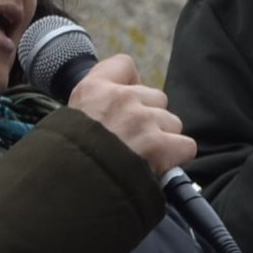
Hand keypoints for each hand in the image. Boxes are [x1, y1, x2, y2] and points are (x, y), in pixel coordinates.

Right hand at [68, 57, 196, 176]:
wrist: (73, 187)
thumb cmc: (68, 159)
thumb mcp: (67, 121)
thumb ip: (91, 106)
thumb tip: (113, 111)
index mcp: (94, 89)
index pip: (124, 65)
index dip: (131, 84)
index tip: (127, 102)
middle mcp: (121, 99)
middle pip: (156, 97)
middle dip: (150, 118)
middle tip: (133, 140)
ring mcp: (143, 121)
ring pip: (172, 122)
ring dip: (163, 139)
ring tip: (142, 157)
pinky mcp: (160, 145)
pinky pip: (186, 145)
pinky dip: (177, 157)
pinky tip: (159, 166)